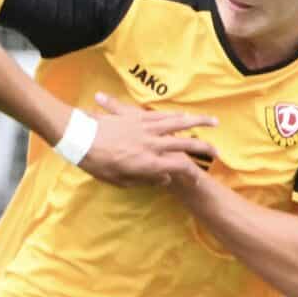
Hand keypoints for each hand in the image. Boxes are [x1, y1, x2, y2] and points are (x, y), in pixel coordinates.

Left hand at [85, 92, 219, 187]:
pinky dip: (176, 116)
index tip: (197, 180)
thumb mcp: (120, 181)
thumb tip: (164, 178)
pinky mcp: (139, 117)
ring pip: (178, 123)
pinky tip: (184, 115)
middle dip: (205, 147)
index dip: (191, 175)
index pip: (179, 168)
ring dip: (197, 122)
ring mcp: (147, 128)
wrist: (78, 137)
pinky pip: (162, 115)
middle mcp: (152, 143)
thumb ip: (145, 180)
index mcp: (148, 162)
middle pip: (186, 142)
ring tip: (213, 121)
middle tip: (218, 152)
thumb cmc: (96, 164)